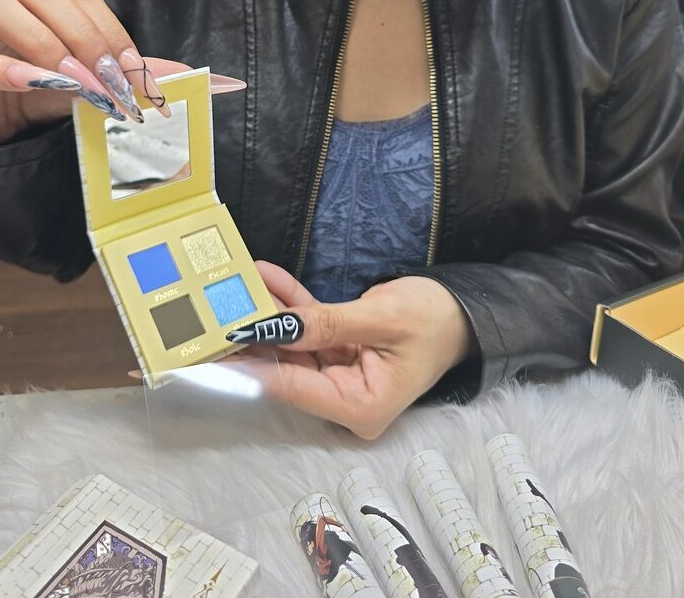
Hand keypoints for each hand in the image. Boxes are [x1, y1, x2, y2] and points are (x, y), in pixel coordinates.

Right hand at [0, 0, 243, 145]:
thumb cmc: (27, 92)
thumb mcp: (81, 83)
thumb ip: (122, 75)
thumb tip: (180, 75)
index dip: (109, 27)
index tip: (136, 71)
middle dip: (83, 36)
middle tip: (109, 81)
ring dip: (40, 41)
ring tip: (70, 80)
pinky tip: (24, 82)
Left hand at [225, 261, 475, 438]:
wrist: (464, 311)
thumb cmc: (434, 320)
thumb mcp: (382, 320)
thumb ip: (328, 325)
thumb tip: (277, 328)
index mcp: (360, 406)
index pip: (294, 386)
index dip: (256, 363)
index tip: (220, 346)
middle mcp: (345, 397)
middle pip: (289, 367)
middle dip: (258, 333)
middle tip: (220, 308)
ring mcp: (341, 375)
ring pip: (294, 343)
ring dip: (271, 312)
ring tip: (239, 285)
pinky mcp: (340, 350)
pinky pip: (308, 327)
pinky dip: (291, 303)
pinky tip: (267, 277)